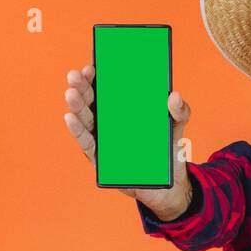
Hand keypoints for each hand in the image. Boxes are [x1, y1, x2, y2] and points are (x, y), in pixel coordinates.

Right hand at [62, 63, 192, 218]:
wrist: (168, 185)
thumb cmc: (167, 151)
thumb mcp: (176, 127)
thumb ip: (180, 111)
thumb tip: (173, 96)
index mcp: (123, 108)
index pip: (106, 87)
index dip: (97, 75)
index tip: (92, 64)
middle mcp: (109, 121)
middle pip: (92, 100)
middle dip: (82, 86)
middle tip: (76, 75)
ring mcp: (103, 138)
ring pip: (85, 119)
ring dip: (77, 105)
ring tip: (72, 93)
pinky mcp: (101, 158)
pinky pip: (87, 143)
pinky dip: (78, 130)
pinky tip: (71, 118)